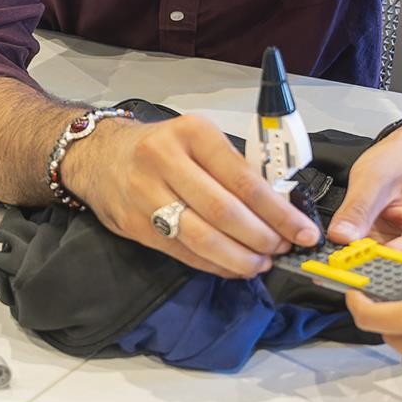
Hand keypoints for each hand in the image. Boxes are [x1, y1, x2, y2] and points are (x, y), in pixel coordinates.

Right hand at [61, 112, 320, 279]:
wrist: (99, 155)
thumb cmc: (162, 146)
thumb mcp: (198, 139)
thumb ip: (233, 167)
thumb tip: (281, 208)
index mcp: (193, 134)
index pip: (245, 181)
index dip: (279, 213)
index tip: (303, 231)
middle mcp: (165, 161)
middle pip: (225, 212)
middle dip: (263, 238)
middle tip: (284, 250)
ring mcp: (146, 195)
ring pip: (203, 238)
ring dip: (240, 258)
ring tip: (261, 263)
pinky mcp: (135, 225)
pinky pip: (183, 252)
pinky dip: (214, 265)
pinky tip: (234, 267)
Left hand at [324, 123, 401, 262]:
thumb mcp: (374, 177)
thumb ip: (357, 209)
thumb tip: (341, 238)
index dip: (370, 264)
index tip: (340, 265)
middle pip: (399, 275)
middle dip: (363, 271)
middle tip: (331, 265)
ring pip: (389, 277)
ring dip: (361, 270)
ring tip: (337, 259)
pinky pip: (385, 270)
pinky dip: (364, 266)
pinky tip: (346, 259)